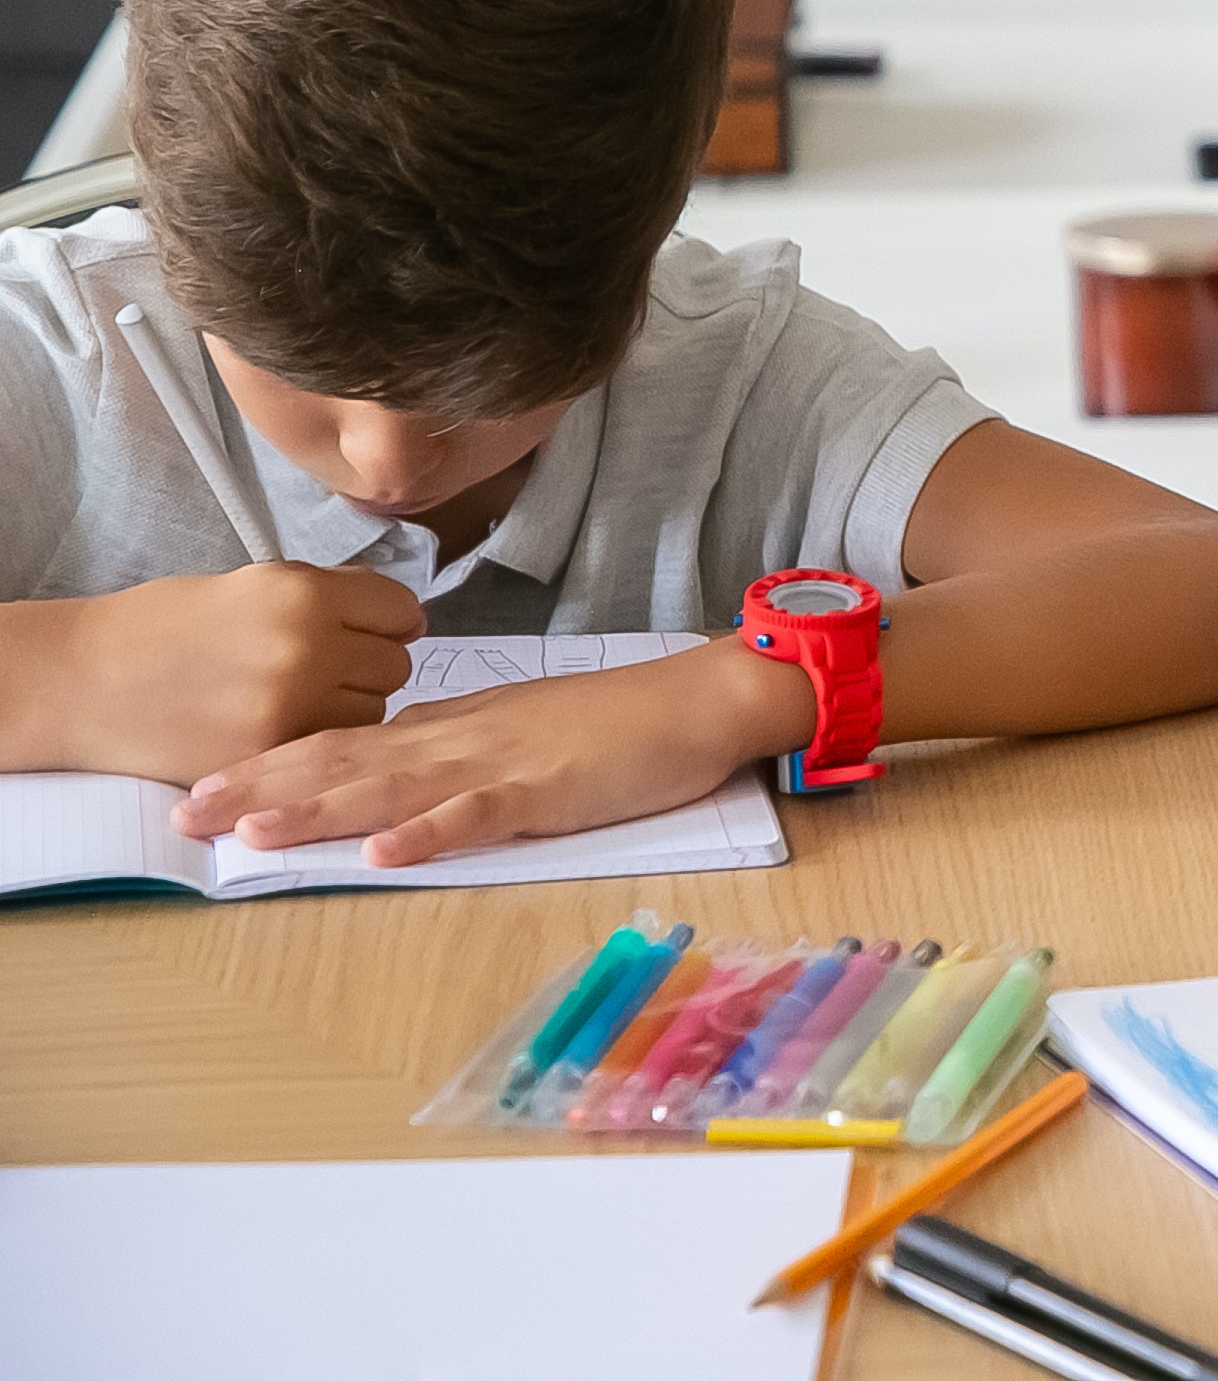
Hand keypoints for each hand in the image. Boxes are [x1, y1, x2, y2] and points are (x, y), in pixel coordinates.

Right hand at [33, 562, 425, 781]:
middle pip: (396, 665)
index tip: (371, 628)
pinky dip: (318, 738)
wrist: (84, 681)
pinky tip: (279, 723)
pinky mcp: (267, 755)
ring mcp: (288, 708)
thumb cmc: (165, 626)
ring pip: (373, 712)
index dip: (389, 621)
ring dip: (347, 706)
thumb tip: (403, 614)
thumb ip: (332, 595)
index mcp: (304, 594)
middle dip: (368, 664)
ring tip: (293, 695)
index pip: (403, 611)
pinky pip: (333, 748)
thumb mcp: (255, 583)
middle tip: (324, 665)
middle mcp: (306, 648)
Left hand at [169, 635, 810, 867]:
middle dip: (261, 785)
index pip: (342, 744)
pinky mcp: (550, 788)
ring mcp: (502, 761)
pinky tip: (383, 851)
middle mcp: (459, 738)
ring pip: (393, 785)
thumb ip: (458, 750)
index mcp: (452, 727)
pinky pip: (480, 813)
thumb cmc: (620, 721)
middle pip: (344, 760)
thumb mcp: (522, 731)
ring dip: (319, 807)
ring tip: (252, 831)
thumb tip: (393, 771)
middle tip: (184, 814)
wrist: (700, 699)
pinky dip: (429, 832)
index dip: (269, 766)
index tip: (202, 789)